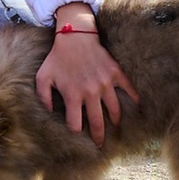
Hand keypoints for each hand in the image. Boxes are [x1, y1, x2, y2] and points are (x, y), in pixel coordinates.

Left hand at [36, 21, 123, 136]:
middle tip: (101, 144)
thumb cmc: (57, 58)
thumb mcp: (43, 77)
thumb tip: (48, 113)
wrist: (75, 35)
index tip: (77, 132)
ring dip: (115, 121)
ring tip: (114, 127)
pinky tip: (136, 107)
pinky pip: (128, 89)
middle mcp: (91, 92)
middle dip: (99, 136)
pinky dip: (133, 99)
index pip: (76, 124)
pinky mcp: (115, 73)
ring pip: (114, 110)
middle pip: (98, 123)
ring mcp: (105, 83)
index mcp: (73, 95)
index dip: (75, 130)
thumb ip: (43, 97)